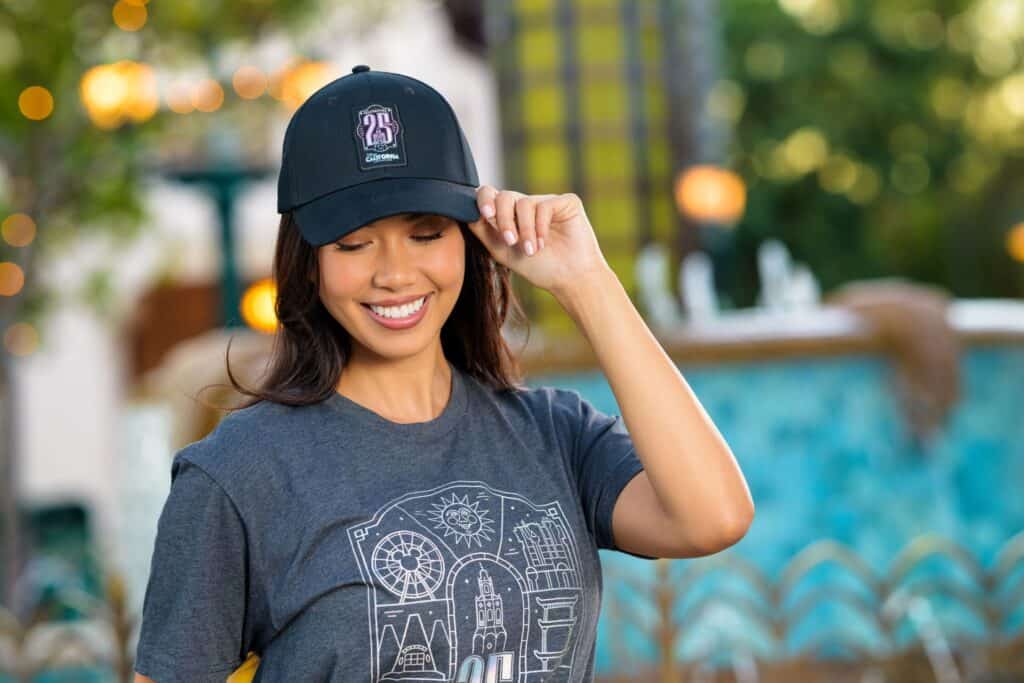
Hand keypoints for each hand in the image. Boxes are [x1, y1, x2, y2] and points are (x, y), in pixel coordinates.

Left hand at [466, 185, 610, 296]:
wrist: (569, 279)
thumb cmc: (538, 267)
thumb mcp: (502, 251)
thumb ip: (483, 231)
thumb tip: (465, 212)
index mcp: (510, 214)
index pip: (491, 195)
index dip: (484, 200)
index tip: (485, 214)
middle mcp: (526, 204)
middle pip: (504, 196)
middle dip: (503, 219)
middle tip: (509, 241)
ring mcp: (546, 201)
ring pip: (524, 203)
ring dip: (524, 230)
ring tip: (531, 250)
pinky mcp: (566, 202)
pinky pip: (544, 205)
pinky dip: (540, 226)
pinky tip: (543, 243)